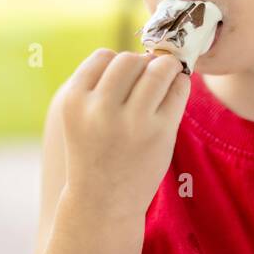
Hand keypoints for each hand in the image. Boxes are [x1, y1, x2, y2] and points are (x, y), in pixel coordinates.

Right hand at [58, 48, 190, 218]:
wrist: (102, 202)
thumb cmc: (94, 152)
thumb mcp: (82, 116)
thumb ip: (102, 83)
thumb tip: (151, 50)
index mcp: (74, 101)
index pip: (103, 56)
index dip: (118, 63)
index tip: (126, 78)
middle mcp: (99, 109)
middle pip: (130, 59)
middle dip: (142, 63)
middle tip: (149, 76)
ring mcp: (132, 121)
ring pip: (156, 69)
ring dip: (165, 67)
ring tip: (166, 77)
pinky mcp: (160, 132)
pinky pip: (177, 90)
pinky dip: (179, 84)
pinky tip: (175, 91)